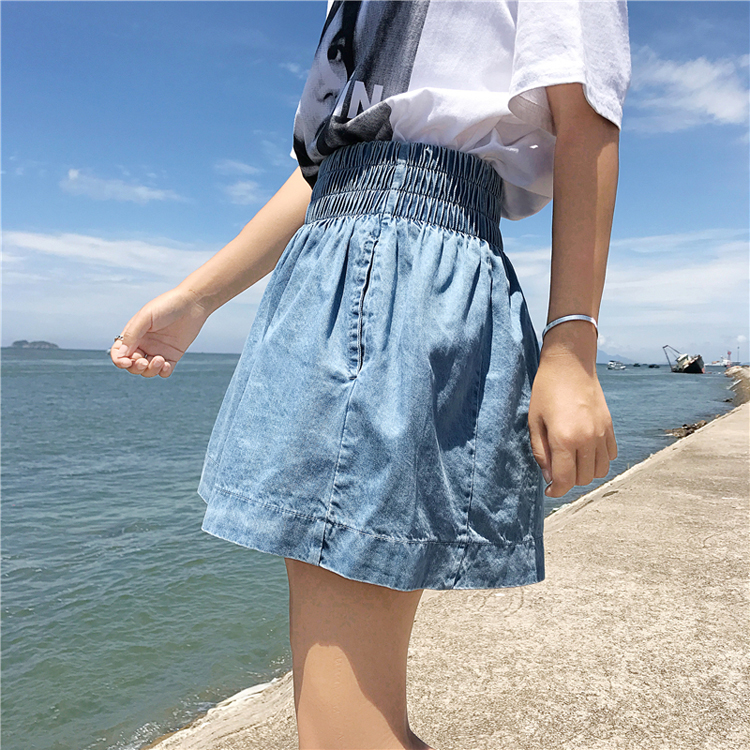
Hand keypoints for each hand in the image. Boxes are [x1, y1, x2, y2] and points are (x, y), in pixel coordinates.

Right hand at [110, 287, 209, 377]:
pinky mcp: (173, 355)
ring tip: (160, 360)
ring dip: (150, 370)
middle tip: (144, 362)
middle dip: (136, 368)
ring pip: (148, 370)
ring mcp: (158, 350)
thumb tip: (121, 354)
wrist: (192, 304)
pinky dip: (163, 372)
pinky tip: (166, 365)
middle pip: (133, 365)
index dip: (119, 361)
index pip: (119, 353)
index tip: (126, 362)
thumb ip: (132, 335)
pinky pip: (164, 371)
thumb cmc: (167, 306)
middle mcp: (144, 344)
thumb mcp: (145, 317)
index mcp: (134, 334)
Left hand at [528, 350, 617, 497]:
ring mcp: (602, 433)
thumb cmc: (546, 390)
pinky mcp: (610, 427)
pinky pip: (611, 456)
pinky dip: (599, 460)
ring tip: (571, 462)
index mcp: (564, 439)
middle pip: (583, 479)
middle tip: (556, 471)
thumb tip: (549, 476)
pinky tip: (585, 451)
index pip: (565, 480)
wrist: (570, 364)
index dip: (556, 491)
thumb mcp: (534, 422)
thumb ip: (541, 452)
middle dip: (568, 481)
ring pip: (600, 471)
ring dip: (585, 473)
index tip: (549, 491)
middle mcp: (587, 439)